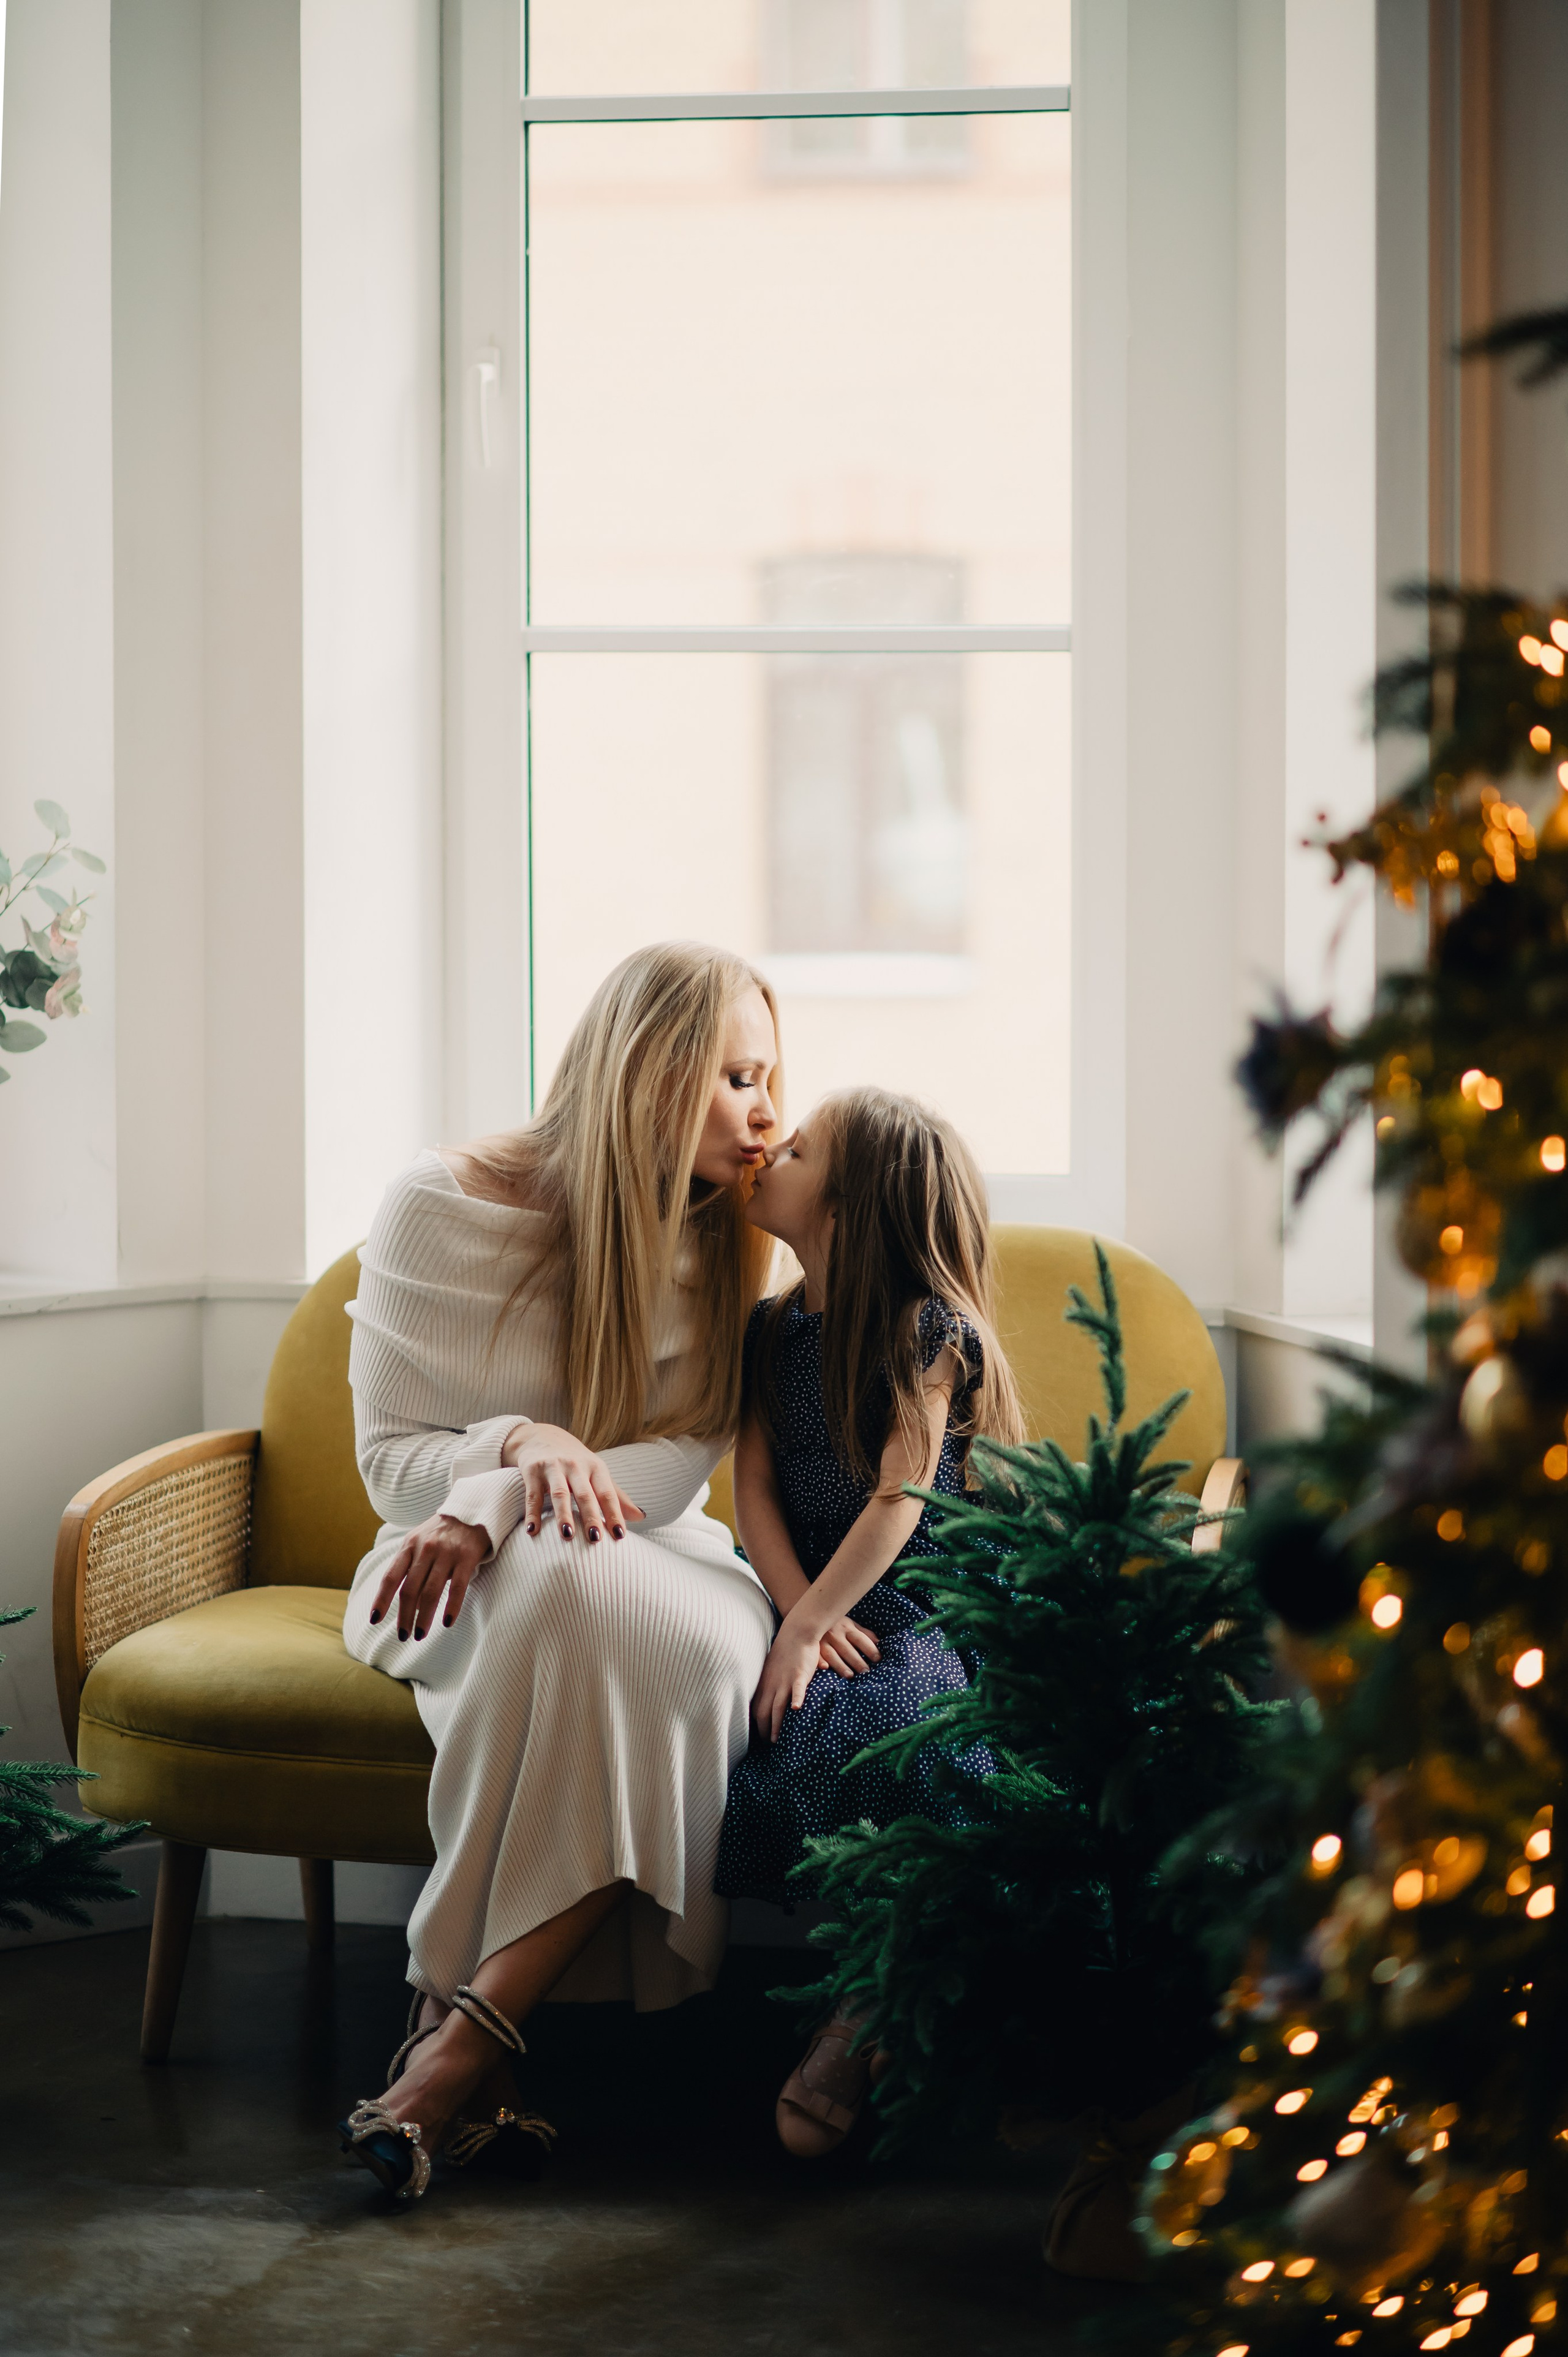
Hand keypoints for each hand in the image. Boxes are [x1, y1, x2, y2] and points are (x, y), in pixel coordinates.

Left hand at [370, 1514, 489, 1639]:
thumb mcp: (419, 1541)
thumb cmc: (441, 1532)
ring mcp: (446, 1553)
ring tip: (420, 1634)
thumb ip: (410, 1565)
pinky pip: (458, 1587)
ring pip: (431, 1592)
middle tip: (403, 1636)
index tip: (375, 1621)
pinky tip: (447, 1623)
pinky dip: (452, 1607)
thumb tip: (405, 1602)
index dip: (381, 1600)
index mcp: (409, 1545)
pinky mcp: (466, 1557)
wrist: (472, 1509)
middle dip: (404, 1616)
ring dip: (423, 1617)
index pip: (390, 1577)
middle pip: (410, 1590)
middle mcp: (425, 1549)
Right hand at [501, 1421, 643, 1544]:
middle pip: (585, 1494)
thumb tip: (641, 1516)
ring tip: (567, 1535)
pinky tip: (532, 1531)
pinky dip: (532, 1513)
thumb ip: (617, 1496)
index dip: (615, 1514)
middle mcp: (575, 1465)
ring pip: (560, 1493)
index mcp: (596, 1467)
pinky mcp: (532, 1470)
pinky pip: (533, 1495)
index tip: (620, 1536)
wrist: (541, 1437)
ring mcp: (553, 1467)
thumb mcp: (597, 1474)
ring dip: (563, 1515)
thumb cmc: (575, 1462)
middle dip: (591, 1516)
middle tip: (595, 1539)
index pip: (607, 1493)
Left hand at [753, 1620, 829, 1742]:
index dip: (756, 1725)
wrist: (796, 1633)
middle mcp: (771, 1685)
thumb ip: (770, 1684)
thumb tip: (768, 1698)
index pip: (755, 1709)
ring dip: (776, 1725)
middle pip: (763, 1712)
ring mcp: (785, 1680)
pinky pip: (797, 1689)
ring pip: (777, 1706)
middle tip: (768, 1745)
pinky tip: (796, 1709)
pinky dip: (797, 1699)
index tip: (758, 1737)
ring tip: (776, 1740)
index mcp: (764, 1684)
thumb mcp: (772, 1669)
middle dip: (764, 1731)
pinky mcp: (799, 1675)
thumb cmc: (786, 1651)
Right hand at [818, 1616, 879, 1678]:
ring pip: (832, 1654)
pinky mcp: (812, 1647)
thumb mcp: (851, 1625)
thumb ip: (864, 1634)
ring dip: (840, 1665)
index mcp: (846, 1628)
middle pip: (847, 1649)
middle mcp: (835, 1634)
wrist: (813, 1615)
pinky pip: (816, 1655)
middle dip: (857, 1661)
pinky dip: (820, 1661)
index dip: (869, 1648)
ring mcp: (822, 1641)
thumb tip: (879, 1643)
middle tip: (866, 1672)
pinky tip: (825, 1667)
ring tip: (850, 1675)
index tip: (878, 1659)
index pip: (860, 1639)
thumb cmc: (836, 1623)